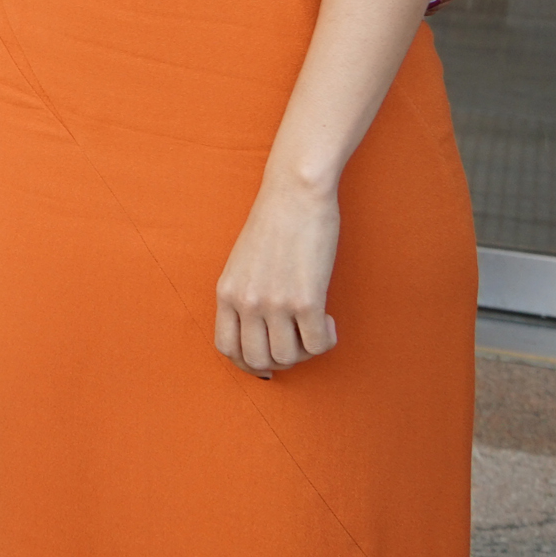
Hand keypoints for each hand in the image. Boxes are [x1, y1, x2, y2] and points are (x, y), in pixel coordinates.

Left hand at [213, 179, 340, 377]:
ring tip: (314, 326)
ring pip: (288, 357)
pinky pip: (317, 344)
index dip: (248, 362)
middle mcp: (246, 301)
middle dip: (281, 361)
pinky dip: (326, 340)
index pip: (227, 348)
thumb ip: (245, 296)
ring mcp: (275, 303)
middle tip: (297, 343)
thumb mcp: (243, 264)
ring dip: (306, 351)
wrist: (295, 194)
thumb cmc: (274, 225)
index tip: (268, 359)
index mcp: (226, 292)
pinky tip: (329, 319)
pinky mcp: (307, 300)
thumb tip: (260, 333)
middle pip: (257, 360)